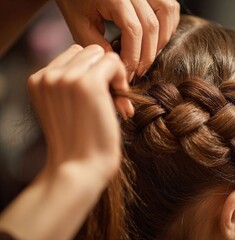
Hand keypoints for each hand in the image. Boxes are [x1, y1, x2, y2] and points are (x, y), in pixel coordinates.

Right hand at [27, 44, 132, 181]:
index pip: (73, 55)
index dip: (91, 72)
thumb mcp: (64, 108)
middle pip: (89, 52)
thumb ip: (70, 84)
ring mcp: (66, 78)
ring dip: (113, 76)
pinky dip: (122, 80)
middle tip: (111, 102)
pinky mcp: (87, 83)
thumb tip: (103, 62)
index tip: (99, 98)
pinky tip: (122, 105)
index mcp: (38, 80)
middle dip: (103, 72)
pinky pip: (114, 62)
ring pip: (102, 54)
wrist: (79, 169)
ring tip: (115, 105)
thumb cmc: (79, 143)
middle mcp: (48, 75)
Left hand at [55, 0, 179, 77]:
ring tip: (149, 56)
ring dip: (162, 39)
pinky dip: (168, 25)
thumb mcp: (79, 24)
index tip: (128, 73)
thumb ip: (97, 46)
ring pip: (167, 11)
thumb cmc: (74, 0)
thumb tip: (120, 65)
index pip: (133, 30)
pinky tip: (156, 40)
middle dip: (148, 54)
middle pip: (152, 25)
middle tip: (139, 72)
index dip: (133, 56)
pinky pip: (169, 5)